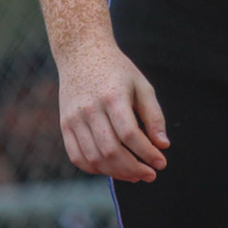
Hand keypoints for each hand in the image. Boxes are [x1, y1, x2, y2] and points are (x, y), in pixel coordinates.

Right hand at [54, 39, 168, 181]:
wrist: (81, 53)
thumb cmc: (117, 70)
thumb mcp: (141, 85)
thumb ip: (153, 115)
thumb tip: (163, 145)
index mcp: (112, 96)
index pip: (130, 134)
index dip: (147, 153)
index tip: (161, 163)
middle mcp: (90, 108)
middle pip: (111, 151)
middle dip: (134, 169)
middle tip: (150, 174)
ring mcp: (74, 118)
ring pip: (94, 158)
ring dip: (117, 173)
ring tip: (134, 175)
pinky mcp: (65, 124)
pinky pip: (77, 156)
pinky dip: (95, 169)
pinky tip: (112, 169)